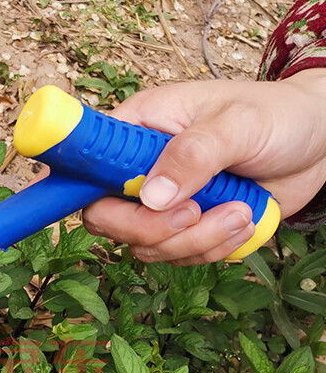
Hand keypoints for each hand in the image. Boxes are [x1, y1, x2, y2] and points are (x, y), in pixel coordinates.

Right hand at [80, 70, 325, 264]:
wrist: (316, 141)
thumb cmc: (276, 115)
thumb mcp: (238, 123)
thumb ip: (195, 154)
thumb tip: (151, 197)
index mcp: (137, 131)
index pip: (84, 164)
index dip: (70, 189)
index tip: (89, 204)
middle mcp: (138, 170)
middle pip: (105, 219)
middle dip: (151, 230)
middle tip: (195, 214)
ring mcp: (160, 203)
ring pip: (144, 246)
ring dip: (194, 242)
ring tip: (240, 212)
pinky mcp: (184, 228)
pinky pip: (178, 257)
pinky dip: (211, 251)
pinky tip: (242, 222)